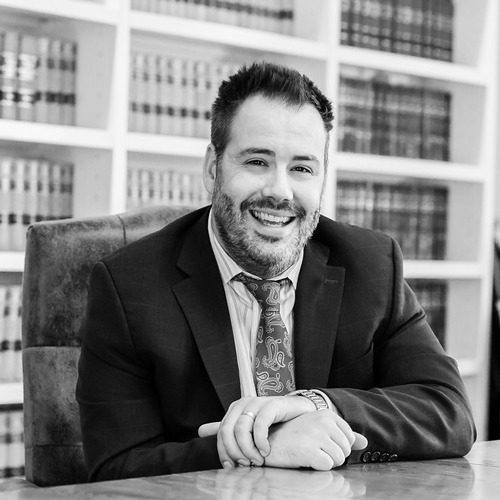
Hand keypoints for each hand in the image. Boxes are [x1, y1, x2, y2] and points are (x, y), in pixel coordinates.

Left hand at [198, 395, 315, 467]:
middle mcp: (243, 403)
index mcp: (234, 409)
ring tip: (258, 459)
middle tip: (247, 464)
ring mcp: (257, 402)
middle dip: (235, 452)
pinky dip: (261, 441)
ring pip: (241, 429)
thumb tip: (200, 431)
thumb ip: (227, 429)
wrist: (298, 413)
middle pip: (228, 431)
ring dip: (248, 449)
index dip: (225, 452)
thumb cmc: (272, 423)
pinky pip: (260, 424)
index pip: (221, 433)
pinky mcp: (272, 404)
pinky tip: (266, 450)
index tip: (233, 467)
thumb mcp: (247, 427)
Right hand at [264, 411, 367, 469]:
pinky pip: (327, 466)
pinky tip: (304, 458)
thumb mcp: (318, 429)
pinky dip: (317, 466)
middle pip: (345, 451)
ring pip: (338, 460)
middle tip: (312, 449)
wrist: (269, 441)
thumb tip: (365, 442)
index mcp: (327, 414)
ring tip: (309, 453)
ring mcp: (316, 435)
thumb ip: (342, 434)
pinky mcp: (309, 450)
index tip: (320, 443)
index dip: (336, 446)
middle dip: (331, 455)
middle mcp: (323, 421)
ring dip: (325, 462)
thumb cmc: (294, 436)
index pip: (349, 439)